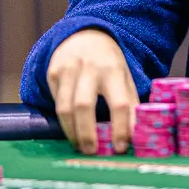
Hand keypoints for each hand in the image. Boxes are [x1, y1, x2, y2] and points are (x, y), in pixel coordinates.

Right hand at [47, 29, 138, 154]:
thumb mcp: (125, 77)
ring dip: (72, 132)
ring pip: (65, 108)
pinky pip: (55, 102)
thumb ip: (130, 103)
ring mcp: (68, 69)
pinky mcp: (53, 73)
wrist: (85, 35)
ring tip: (80, 146)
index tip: (120, 147)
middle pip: (84, 106)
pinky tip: (71, 129)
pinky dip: (63, 121)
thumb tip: (136, 136)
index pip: (119, 103)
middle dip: (87, 133)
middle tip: (92, 152)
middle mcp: (89, 67)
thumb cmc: (109, 63)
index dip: (120, 127)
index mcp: (114, 69)